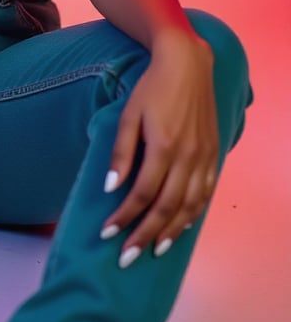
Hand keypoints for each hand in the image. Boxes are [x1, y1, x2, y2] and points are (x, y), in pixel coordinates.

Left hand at [101, 30, 217, 264]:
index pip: (142, 194)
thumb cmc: (152, 88)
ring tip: (154, 250)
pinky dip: (193, 214)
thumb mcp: (128, 115)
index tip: (107, 234)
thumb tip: (111, 188)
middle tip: (126, 257)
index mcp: (164, 146)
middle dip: (145, 235)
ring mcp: (204, 157)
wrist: (187, 64)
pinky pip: (205, 193)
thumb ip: (121, 153)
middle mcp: (188, 156)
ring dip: (170, 231)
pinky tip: (180, 227)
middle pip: (166, 208)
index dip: (124, 217)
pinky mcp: (214, 154)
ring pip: (189, 206)